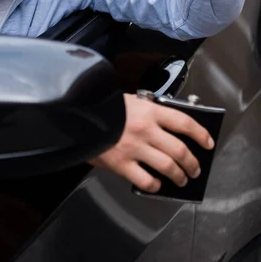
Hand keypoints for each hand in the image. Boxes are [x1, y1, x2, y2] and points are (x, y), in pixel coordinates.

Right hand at [89, 94, 213, 192]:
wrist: (79, 116)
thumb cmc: (103, 107)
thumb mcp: (130, 101)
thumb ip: (148, 112)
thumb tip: (165, 125)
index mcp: (150, 112)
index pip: (184, 122)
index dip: (200, 134)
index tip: (207, 142)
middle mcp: (146, 130)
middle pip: (180, 150)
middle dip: (192, 163)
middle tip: (195, 169)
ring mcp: (135, 148)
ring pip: (168, 167)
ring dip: (179, 176)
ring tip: (181, 179)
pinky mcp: (122, 164)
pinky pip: (146, 180)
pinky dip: (155, 185)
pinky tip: (156, 184)